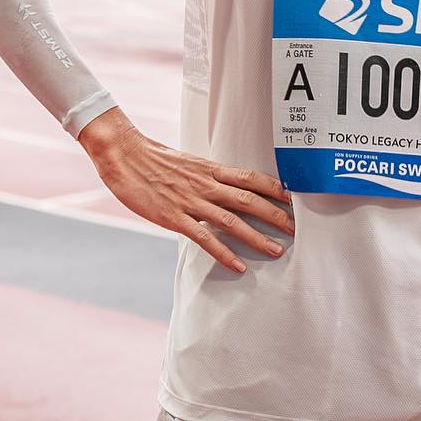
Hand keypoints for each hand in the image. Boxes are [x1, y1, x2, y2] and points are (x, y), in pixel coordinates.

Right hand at [78, 109, 293, 273]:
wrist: (124, 154)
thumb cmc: (153, 159)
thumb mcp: (188, 163)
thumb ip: (207, 176)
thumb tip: (225, 188)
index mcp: (211, 169)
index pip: (251, 178)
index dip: (276, 188)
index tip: (295, 199)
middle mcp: (206, 184)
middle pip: (249, 200)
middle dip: (276, 215)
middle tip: (297, 230)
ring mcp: (191, 201)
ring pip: (232, 221)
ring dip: (256, 237)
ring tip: (276, 252)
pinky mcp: (174, 217)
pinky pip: (203, 238)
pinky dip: (223, 253)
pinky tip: (237, 266)